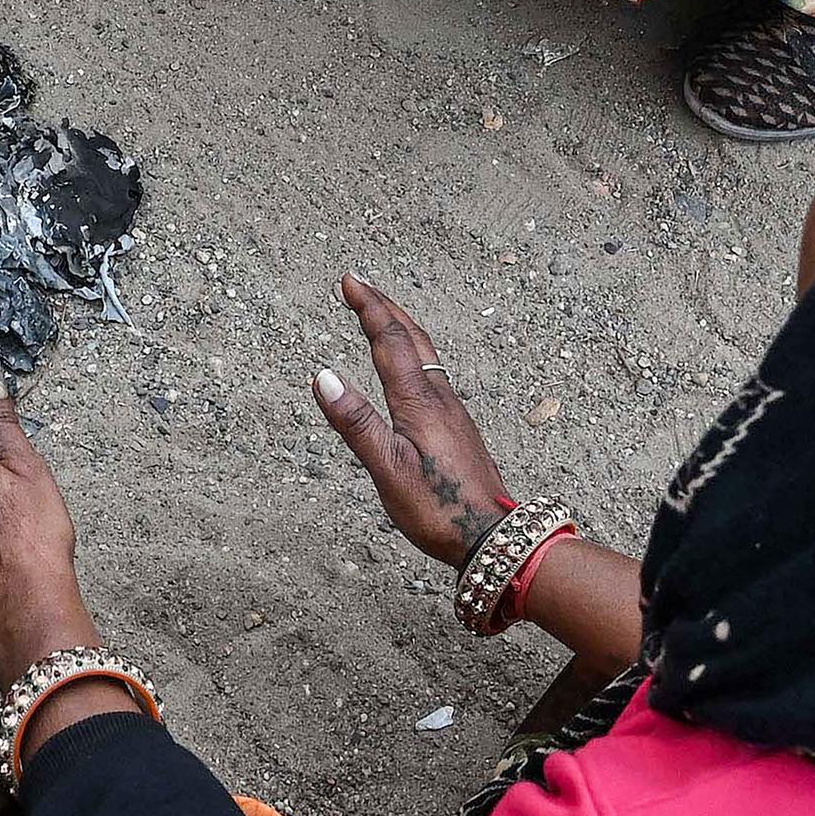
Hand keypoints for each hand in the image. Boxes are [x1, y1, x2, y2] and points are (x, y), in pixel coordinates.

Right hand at [309, 274, 513, 567]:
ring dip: (401, 325)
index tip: (348, 281)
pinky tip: (410, 365)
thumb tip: (322, 375)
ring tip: (382, 313)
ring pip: (426, 352)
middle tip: (359, 284)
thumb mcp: (386, 469)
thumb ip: (356, 423)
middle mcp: (438, 397)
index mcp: (418, 401)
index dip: (368, 307)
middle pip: (413, 337)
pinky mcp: (457, 426)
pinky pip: (433, 371)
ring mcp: (452, 410)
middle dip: (385, 306)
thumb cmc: (438, 508)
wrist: (492, 535)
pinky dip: (413, 351)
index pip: (390, 339)